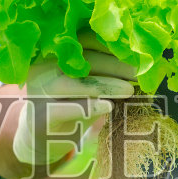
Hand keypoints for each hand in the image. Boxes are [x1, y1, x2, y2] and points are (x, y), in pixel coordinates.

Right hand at [12, 33, 136, 166]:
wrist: (40, 138)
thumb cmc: (69, 105)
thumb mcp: (84, 83)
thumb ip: (102, 71)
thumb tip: (138, 63)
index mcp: (55, 53)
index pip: (84, 40)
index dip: (110, 44)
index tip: (134, 50)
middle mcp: (44, 67)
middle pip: (82, 60)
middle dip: (114, 65)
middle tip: (138, 72)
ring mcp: (39, 91)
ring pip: (74, 83)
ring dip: (105, 85)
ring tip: (128, 90)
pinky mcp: (40, 116)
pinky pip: (65, 109)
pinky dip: (89, 107)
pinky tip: (107, 107)